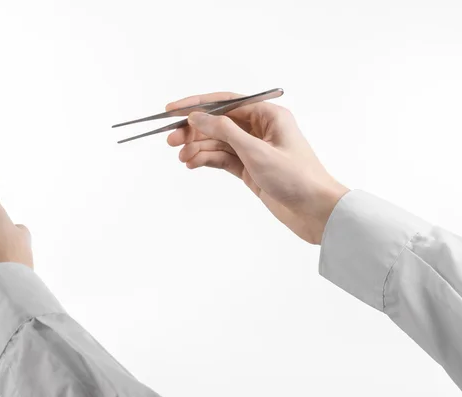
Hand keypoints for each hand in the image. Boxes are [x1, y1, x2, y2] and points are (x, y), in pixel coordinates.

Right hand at [166, 92, 348, 243]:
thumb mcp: (256, 151)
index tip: (172, 110)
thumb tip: (198, 116)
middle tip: (171, 140)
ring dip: (198, 148)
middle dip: (194, 130)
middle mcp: (260, 128)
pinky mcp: (250, 168)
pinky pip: (223, 159)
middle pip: (218, 122)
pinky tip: (193, 164)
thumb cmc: (296, 177)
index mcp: (268, 115)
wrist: (316, 211)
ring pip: (218, 143)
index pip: (225, 102)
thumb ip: (225, 131)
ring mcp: (254, 149)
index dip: (197, 104)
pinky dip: (207, 160)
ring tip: (182, 157)